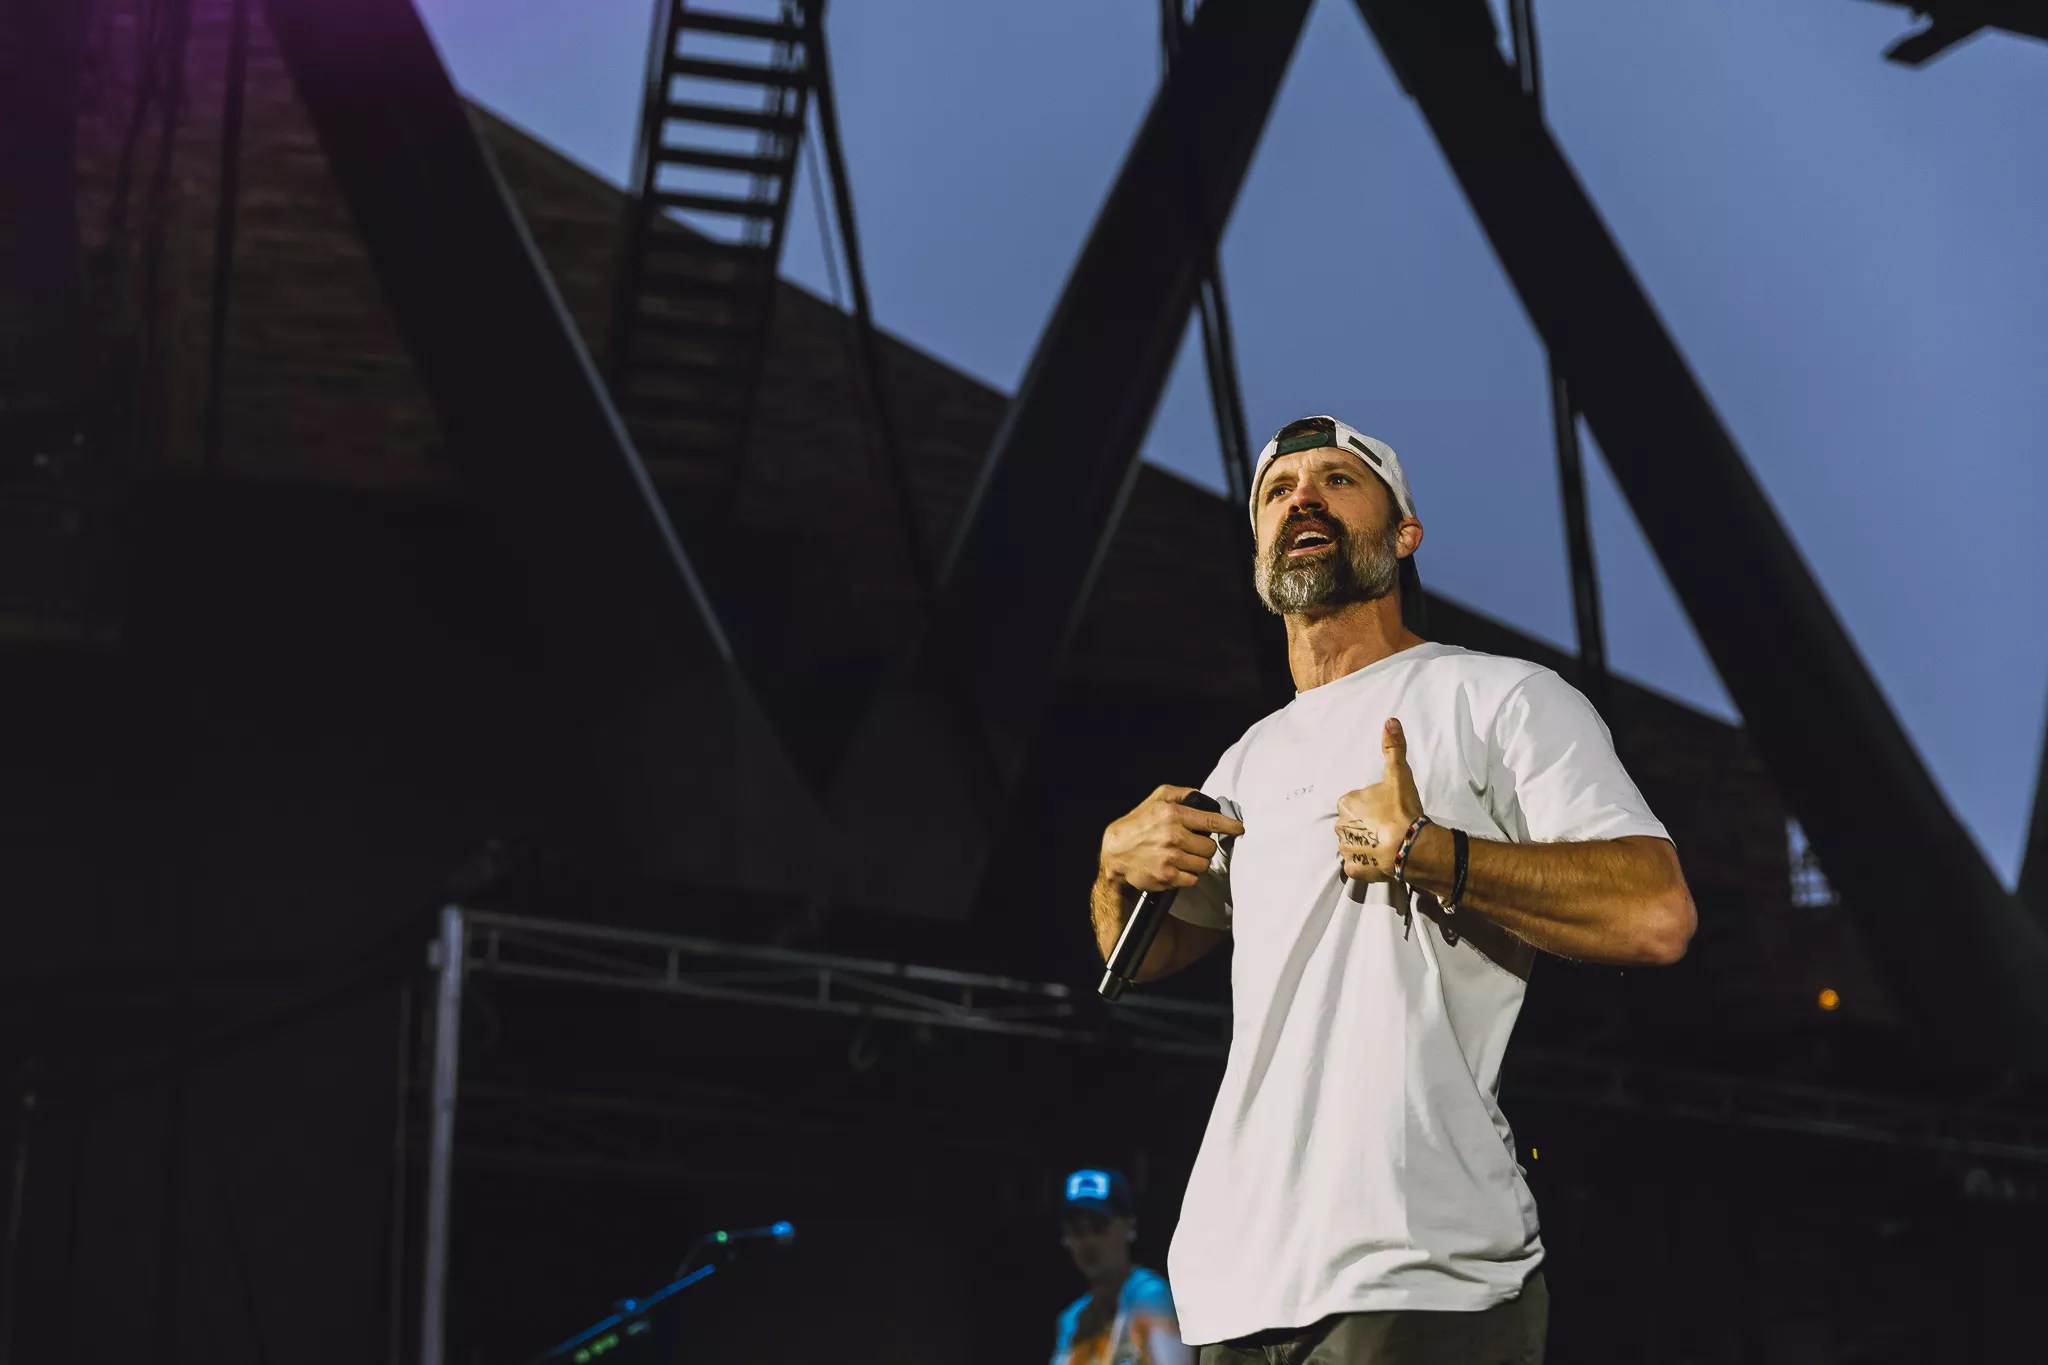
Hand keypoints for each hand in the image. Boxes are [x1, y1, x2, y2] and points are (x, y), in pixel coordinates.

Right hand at [1100, 785, 1245, 892]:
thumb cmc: (1137, 823)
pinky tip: (1176, 868)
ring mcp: (1170, 857)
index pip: (1210, 820)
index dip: (1229, 825)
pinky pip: (1193, 879)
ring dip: (1197, 862)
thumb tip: (1206, 799)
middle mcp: (1173, 835)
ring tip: (1182, 856)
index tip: (1239, 828)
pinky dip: (1188, 876)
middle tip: (1192, 845)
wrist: (1115, 853)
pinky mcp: (1167, 876)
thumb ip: (1183, 793)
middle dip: (1204, 847)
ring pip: (1203, 864)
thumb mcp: (1157, 798)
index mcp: (1172, 813)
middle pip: (1210, 846)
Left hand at [1337, 718, 1423, 883]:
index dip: (1372, 805)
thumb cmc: (1401, 808)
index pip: (1355, 802)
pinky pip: (1356, 865)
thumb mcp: (1398, 774)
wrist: (1409, 844)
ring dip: (1365, 844)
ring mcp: (1346, 849)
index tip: (1387, 808)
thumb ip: (1393, 748)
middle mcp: (1340, 826)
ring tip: (1387, 843)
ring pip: (1353, 844)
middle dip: (1367, 825)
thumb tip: (1390, 720)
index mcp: (1346, 803)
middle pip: (1353, 823)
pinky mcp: (1354, 868)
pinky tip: (1379, 860)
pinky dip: (1365, 864)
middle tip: (1388, 826)